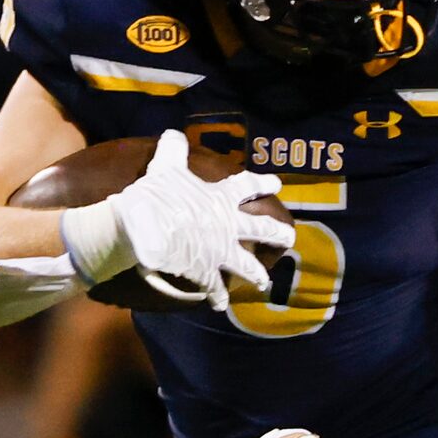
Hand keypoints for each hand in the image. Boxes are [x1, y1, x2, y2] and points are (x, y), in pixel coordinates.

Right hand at [109, 130, 289, 311]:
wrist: (147, 229)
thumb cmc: (157, 196)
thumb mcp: (165, 167)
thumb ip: (173, 151)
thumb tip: (173, 132)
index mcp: (222, 199)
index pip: (248, 186)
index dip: (263, 182)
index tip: (277, 182)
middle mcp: (229, 226)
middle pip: (262, 230)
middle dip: (278, 234)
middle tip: (291, 238)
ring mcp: (222, 252)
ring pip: (248, 266)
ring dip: (257, 276)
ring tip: (265, 283)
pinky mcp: (207, 273)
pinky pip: (216, 288)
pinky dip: (218, 297)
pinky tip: (221, 305)